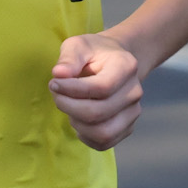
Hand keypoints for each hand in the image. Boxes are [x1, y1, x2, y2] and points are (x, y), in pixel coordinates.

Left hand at [49, 33, 146, 149]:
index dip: (72, 90)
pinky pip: (105, 143)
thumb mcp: (78, 45)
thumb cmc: (93, 52)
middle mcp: (134, 92)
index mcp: (126, 66)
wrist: (115, 61)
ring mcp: (133, 112)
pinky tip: (77, 119)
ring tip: (68, 107)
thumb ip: (69, 58)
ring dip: (77, 123)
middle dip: (69, 107)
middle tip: (56, 95)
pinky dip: (86, 136)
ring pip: (103, 133)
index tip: (53, 83)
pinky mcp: (127, 127)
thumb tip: (59, 74)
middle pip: (99, 113)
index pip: (100, 88)